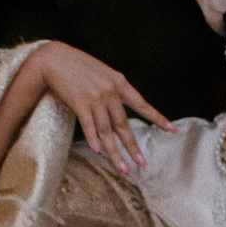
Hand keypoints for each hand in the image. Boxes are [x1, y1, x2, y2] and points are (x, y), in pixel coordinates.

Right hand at [22, 41, 172, 176]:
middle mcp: (110, 92)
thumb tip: (117, 110)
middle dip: (133, 147)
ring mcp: (95, 98)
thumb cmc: (76, 66)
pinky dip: (94, 139)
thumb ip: (112, 89)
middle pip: (123, 125)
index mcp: (119, 83)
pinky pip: (88, 126)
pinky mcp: (79, 103)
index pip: (142, 104)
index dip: (157, 118)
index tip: (172, 130)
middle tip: (142, 164)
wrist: (53, 59)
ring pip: (107, 131)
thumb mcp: (102, 73)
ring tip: (122, 168)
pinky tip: (98, 151)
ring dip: (114, 152)